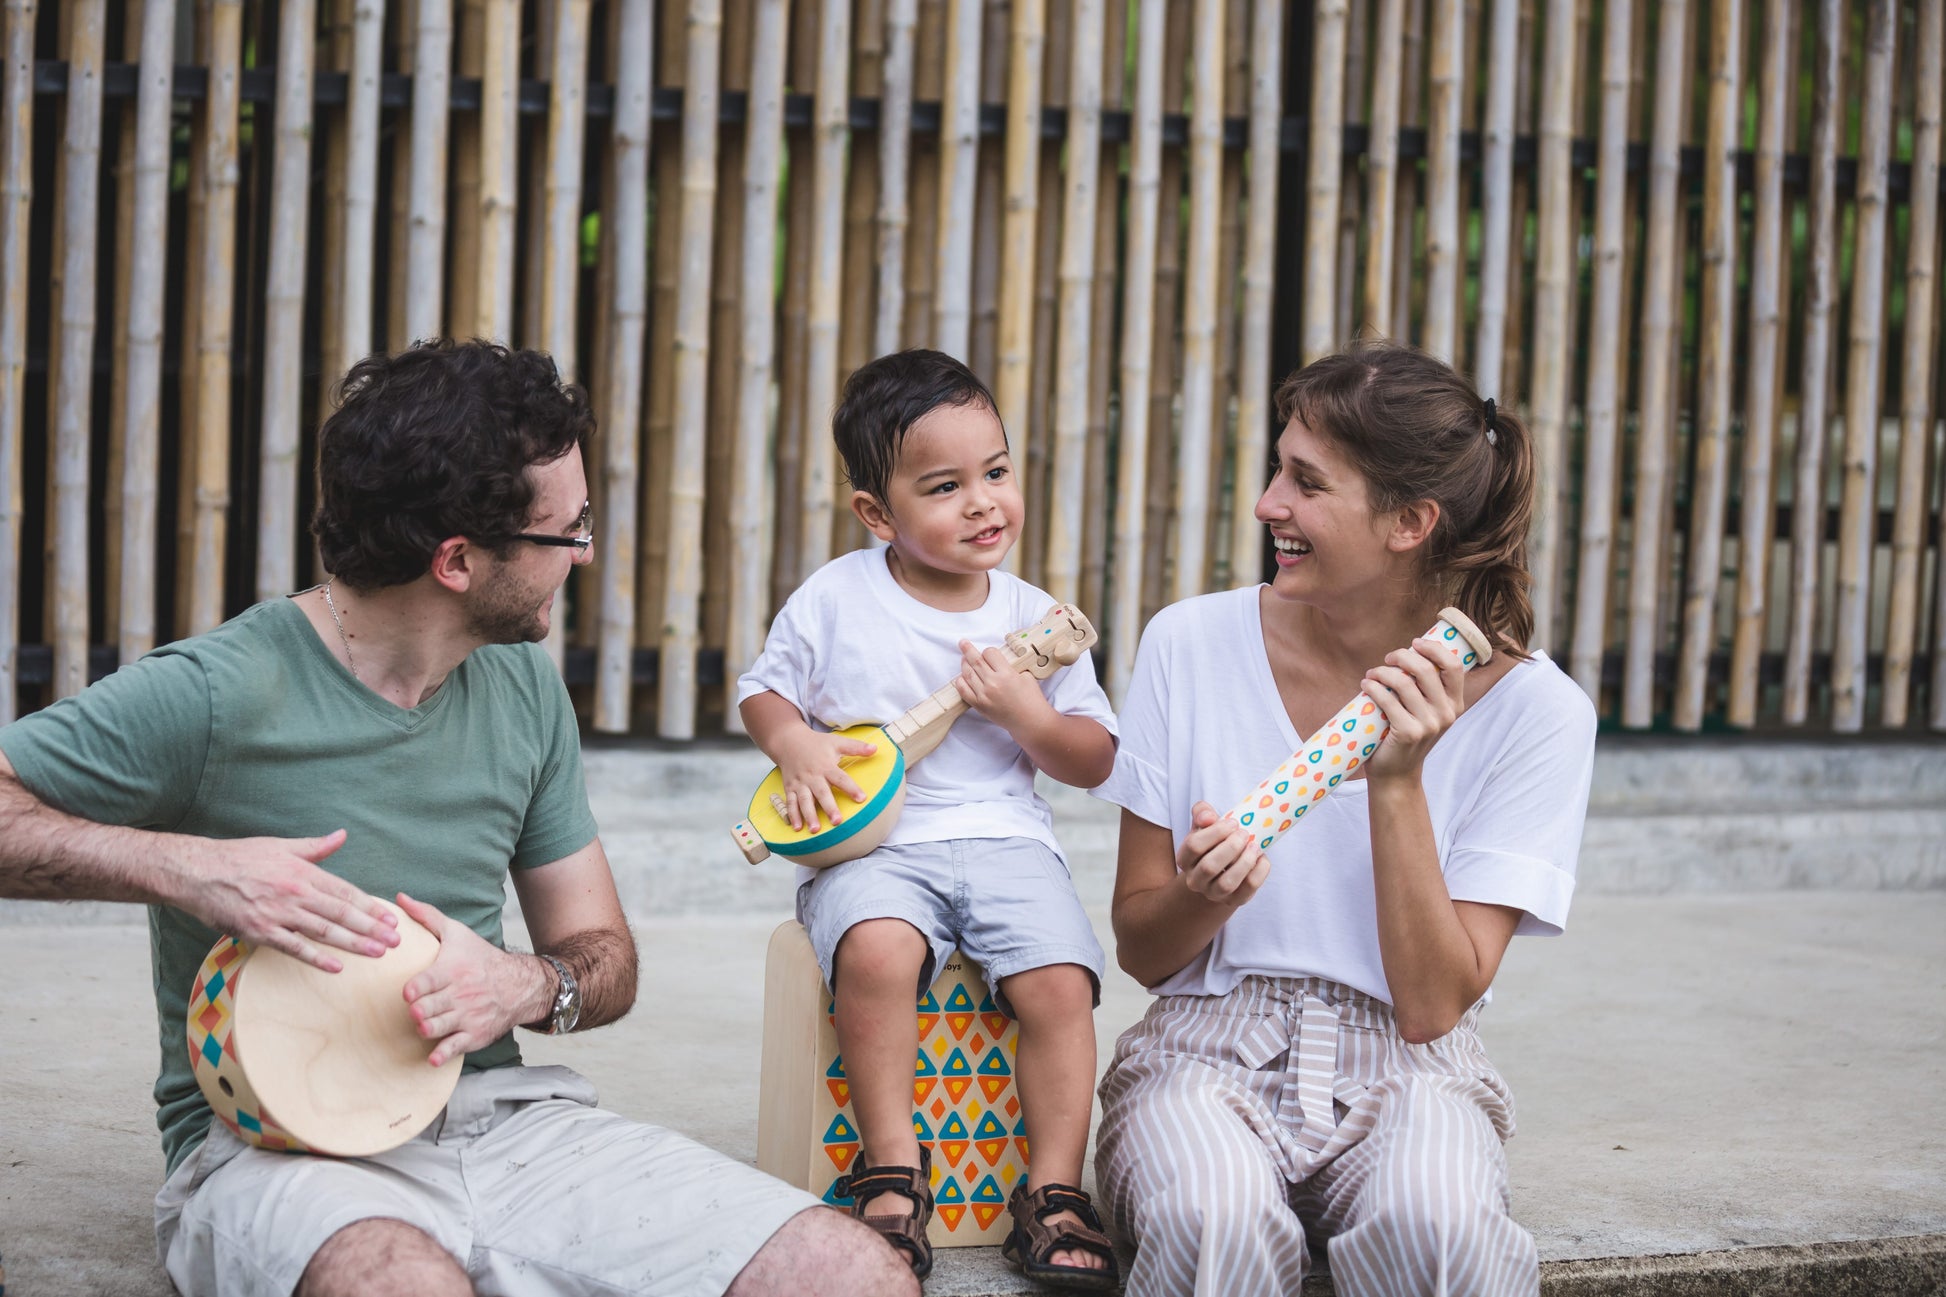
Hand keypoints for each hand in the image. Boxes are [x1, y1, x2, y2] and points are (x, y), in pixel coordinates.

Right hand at [174, 829, 399, 972]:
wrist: (198, 872)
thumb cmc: (241, 857)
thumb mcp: (281, 846)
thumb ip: (315, 847)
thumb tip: (342, 835)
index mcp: (303, 872)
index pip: (345, 891)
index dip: (371, 906)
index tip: (391, 918)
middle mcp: (295, 892)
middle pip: (341, 913)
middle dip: (371, 927)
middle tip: (396, 940)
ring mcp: (278, 913)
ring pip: (324, 930)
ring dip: (354, 943)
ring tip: (378, 952)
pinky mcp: (259, 931)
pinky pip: (293, 947)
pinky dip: (316, 957)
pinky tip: (337, 967)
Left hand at [396, 892, 547, 1067]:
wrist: (519, 984)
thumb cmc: (481, 958)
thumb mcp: (457, 933)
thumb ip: (426, 917)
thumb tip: (400, 899)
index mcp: (452, 970)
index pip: (424, 984)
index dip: (412, 990)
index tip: (408, 992)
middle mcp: (459, 994)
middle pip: (426, 1009)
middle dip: (417, 1011)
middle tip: (416, 1009)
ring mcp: (467, 1016)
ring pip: (435, 1028)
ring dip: (425, 1029)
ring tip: (424, 1024)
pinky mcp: (474, 1035)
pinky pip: (454, 1048)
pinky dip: (441, 1054)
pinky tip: (433, 1056)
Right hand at [776, 730, 878, 830]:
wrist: (788, 741)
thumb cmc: (816, 743)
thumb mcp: (837, 742)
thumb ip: (856, 747)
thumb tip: (875, 748)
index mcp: (826, 766)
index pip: (841, 778)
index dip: (851, 788)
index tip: (862, 798)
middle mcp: (813, 776)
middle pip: (822, 793)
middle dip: (829, 807)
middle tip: (837, 821)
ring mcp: (800, 783)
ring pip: (804, 801)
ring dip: (809, 815)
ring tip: (816, 829)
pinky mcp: (790, 788)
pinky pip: (791, 803)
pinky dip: (793, 815)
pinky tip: (798, 828)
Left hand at [952, 639, 1051, 734]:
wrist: (1030, 722)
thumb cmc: (1031, 700)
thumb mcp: (1026, 676)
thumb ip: (1011, 668)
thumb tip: (999, 663)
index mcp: (1006, 674)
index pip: (990, 653)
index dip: (989, 651)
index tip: (990, 653)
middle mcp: (993, 683)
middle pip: (976, 660)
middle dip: (967, 649)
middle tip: (962, 643)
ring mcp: (984, 695)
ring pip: (968, 674)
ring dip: (964, 664)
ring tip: (963, 658)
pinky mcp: (979, 705)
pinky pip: (964, 691)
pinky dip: (960, 682)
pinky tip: (961, 677)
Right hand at [1177, 801, 1271, 907]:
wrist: (1219, 871)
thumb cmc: (1212, 843)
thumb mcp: (1203, 825)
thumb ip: (1202, 813)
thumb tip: (1208, 818)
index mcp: (1184, 859)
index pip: (1194, 846)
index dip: (1216, 832)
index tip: (1233, 822)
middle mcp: (1195, 880)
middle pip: (1209, 867)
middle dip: (1231, 847)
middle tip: (1244, 833)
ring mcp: (1214, 893)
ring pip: (1227, 883)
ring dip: (1244, 862)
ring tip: (1255, 846)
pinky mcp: (1235, 900)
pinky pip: (1248, 889)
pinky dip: (1259, 871)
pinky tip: (1262, 857)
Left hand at [1360, 636, 1466, 780]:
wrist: (1397, 773)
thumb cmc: (1408, 735)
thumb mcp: (1428, 712)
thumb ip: (1427, 689)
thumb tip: (1409, 653)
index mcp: (1456, 704)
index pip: (1454, 666)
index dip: (1434, 648)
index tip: (1415, 643)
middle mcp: (1446, 714)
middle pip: (1426, 669)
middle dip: (1402, 656)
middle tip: (1388, 658)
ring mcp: (1428, 724)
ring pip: (1403, 683)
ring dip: (1382, 672)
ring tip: (1372, 674)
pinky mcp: (1408, 733)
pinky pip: (1387, 700)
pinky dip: (1373, 687)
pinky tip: (1365, 685)